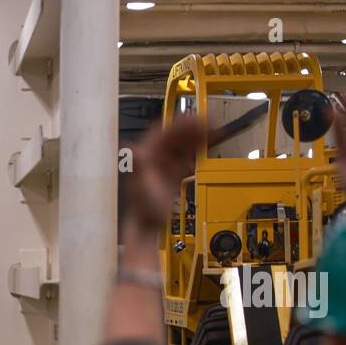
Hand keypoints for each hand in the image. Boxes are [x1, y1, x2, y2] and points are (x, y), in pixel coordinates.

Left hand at [126, 114, 206, 237]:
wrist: (148, 225)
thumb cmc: (144, 209)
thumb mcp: (142, 187)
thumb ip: (138, 167)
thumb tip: (132, 150)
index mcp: (145, 156)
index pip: (163, 132)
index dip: (179, 123)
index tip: (196, 119)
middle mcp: (152, 156)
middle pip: (174, 135)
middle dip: (192, 127)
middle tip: (210, 123)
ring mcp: (162, 162)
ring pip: (181, 142)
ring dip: (197, 136)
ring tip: (213, 131)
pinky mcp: (171, 170)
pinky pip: (186, 154)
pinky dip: (197, 147)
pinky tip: (208, 143)